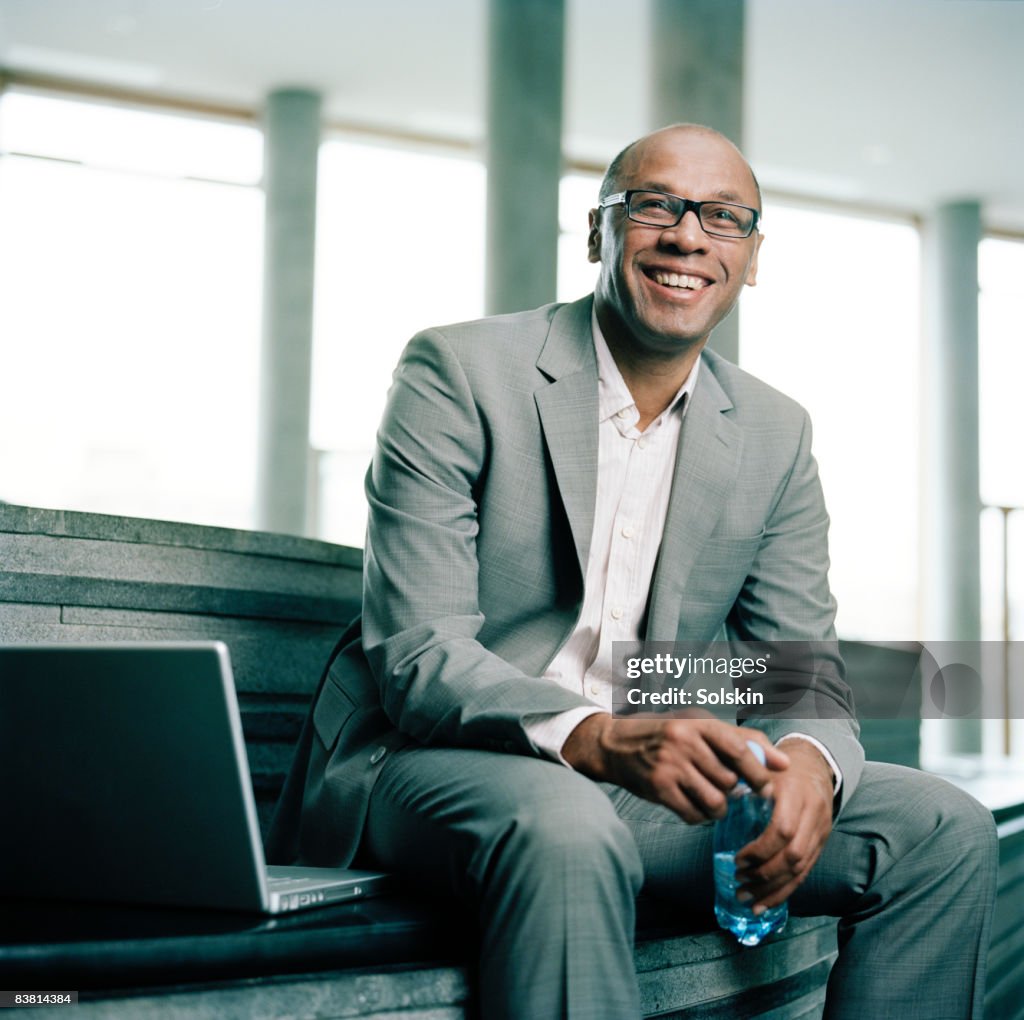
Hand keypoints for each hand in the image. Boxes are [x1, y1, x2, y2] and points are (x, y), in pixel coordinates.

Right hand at [562, 712, 788, 823]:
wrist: (615, 744)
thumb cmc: (666, 734)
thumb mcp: (698, 725)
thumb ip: (740, 740)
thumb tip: (782, 763)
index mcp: (698, 724)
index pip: (739, 748)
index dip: (759, 772)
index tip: (767, 787)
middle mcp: (684, 741)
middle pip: (728, 780)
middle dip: (733, 792)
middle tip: (728, 792)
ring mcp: (670, 765)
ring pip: (714, 800)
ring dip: (718, 808)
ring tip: (712, 801)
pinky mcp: (658, 788)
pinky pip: (693, 814)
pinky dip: (699, 817)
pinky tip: (693, 806)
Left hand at [735, 739, 834, 911]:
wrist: (814, 764)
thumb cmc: (780, 766)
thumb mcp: (763, 765)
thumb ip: (745, 779)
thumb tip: (720, 799)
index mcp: (797, 794)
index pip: (782, 831)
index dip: (760, 850)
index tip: (737, 859)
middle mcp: (813, 815)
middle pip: (793, 856)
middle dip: (764, 876)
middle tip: (738, 882)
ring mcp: (821, 832)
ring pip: (801, 869)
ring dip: (773, 890)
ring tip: (747, 899)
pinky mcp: (821, 843)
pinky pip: (805, 872)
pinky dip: (785, 890)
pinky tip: (766, 902)